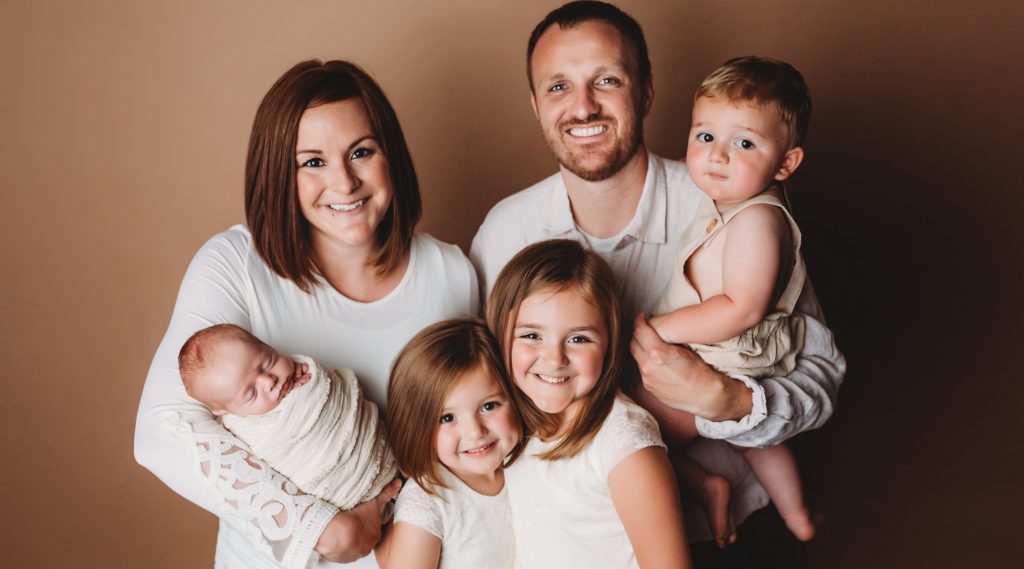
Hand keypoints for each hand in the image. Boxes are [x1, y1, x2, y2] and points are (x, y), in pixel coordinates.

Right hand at [314, 478, 400, 562]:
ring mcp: (353, 553)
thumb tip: (398, 484)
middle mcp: (366, 547)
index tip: (362, 517)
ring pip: (353, 545)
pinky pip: (341, 551)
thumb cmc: (355, 519)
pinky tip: (336, 536)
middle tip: (352, 522)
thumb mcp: (374, 503)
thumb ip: (386, 493)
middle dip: (360, 531)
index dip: (368, 522)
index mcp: (375, 536)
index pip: (374, 529)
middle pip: (364, 538)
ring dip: (349, 538)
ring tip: (342, 528)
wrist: (337, 534)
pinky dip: (339, 545)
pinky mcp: (341, 557)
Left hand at [630, 313, 751, 421]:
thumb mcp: (684, 349)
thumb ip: (665, 341)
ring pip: (637, 359)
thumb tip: (657, 333)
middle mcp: (648, 366)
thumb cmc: (701, 370)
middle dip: (637, 334)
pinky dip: (646, 364)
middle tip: (644, 329)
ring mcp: (647, 379)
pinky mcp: (649, 388)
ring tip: (650, 345)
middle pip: (633, 344)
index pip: (639, 331)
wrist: (707, 396)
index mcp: (657, 353)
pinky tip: (656, 362)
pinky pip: (643, 372)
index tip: (641, 318)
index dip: (639, 322)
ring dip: (641, 350)